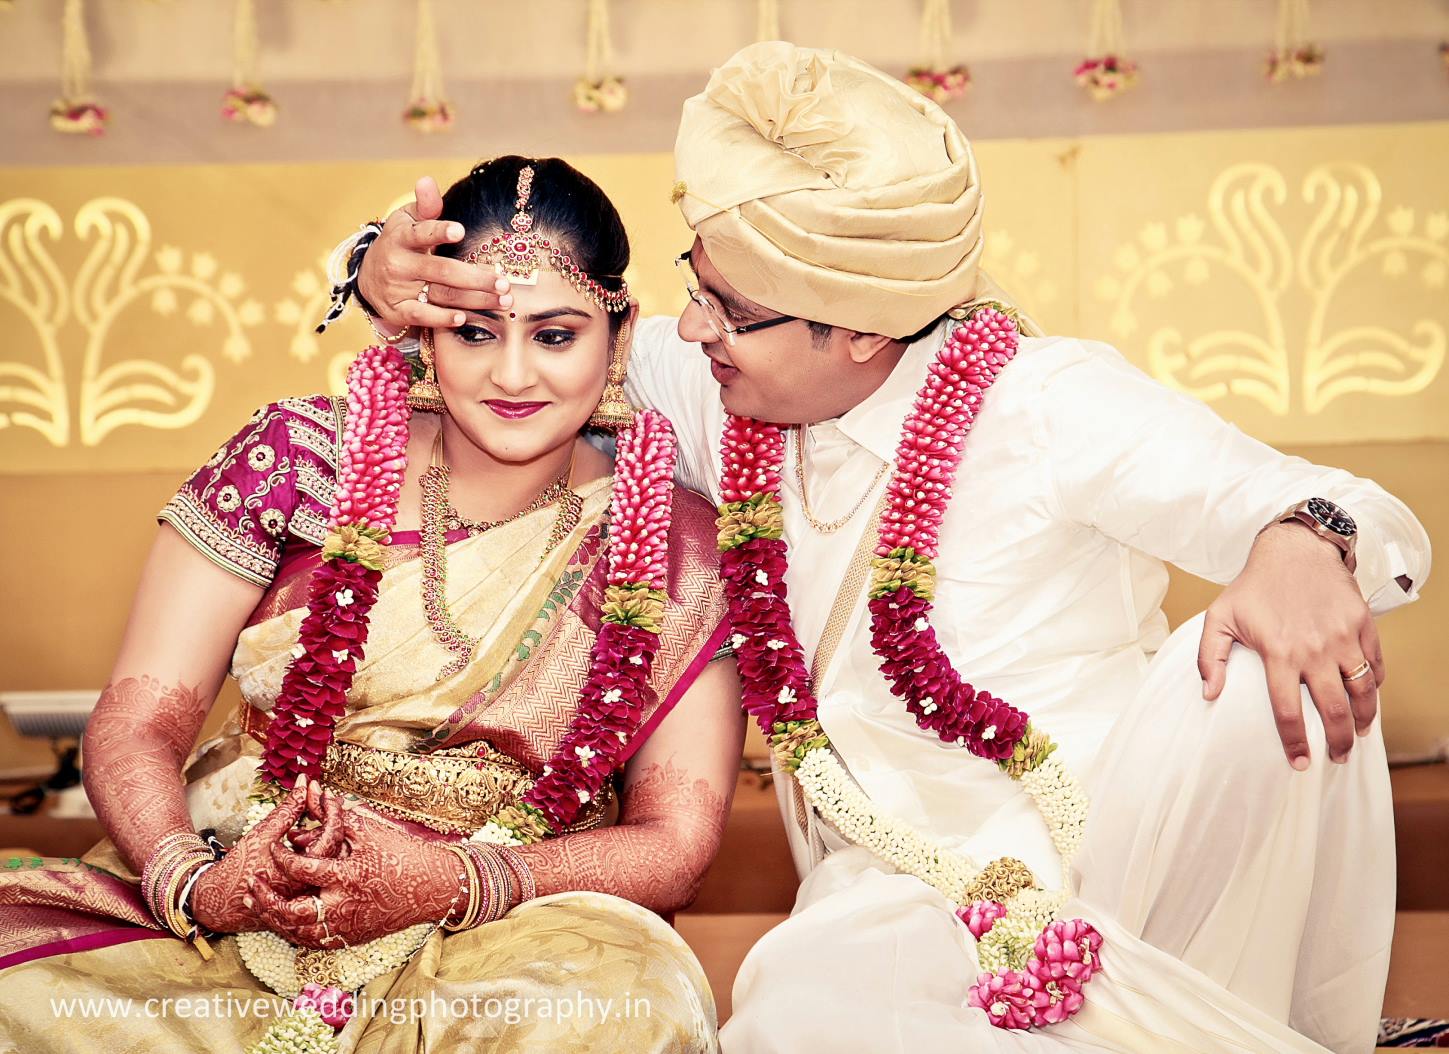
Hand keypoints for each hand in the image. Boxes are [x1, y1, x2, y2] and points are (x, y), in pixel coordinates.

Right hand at [190, 778, 342, 933]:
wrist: (221, 899)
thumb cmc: (240, 866)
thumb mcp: (264, 833)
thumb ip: (289, 808)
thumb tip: (303, 781)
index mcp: (306, 871)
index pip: (332, 833)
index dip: (328, 807)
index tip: (318, 788)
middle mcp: (314, 883)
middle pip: (335, 843)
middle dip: (328, 814)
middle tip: (319, 795)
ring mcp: (311, 888)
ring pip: (329, 853)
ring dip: (321, 828)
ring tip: (308, 811)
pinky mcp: (306, 889)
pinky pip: (319, 863)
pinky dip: (313, 842)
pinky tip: (299, 834)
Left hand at [248, 808, 461, 947]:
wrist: (433, 887)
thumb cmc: (404, 854)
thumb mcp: (370, 830)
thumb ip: (337, 816)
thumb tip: (313, 795)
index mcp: (348, 875)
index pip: (302, 867)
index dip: (282, 857)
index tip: (272, 847)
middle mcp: (345, 906)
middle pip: (292, 911)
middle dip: (267, 899)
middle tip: (253, 884)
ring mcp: (348, 926)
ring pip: (299, 931)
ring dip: (276, 919)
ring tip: (259, 903)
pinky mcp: (352, 938)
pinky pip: (315, 941)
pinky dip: (296, 931)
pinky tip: (285, 920)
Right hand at [358, 176, 512, 329]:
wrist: (368, 276)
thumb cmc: (400, 243)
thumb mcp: (407, 220)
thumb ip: (425, 205)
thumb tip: (428, 180)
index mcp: (402, 237)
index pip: (421, 233)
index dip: (439, 232)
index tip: (459, 230)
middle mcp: (399, 264)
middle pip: (442, 270)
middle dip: (475, 277)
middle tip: (503, 281)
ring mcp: (398, 289)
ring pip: (441, 295)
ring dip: (474, 300)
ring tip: (503, 299)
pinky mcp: (399, 311)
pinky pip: (422, 316)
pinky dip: (442, 319)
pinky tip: (464, 318)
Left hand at [1197, 522, 1385, 768]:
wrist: (1294, 550)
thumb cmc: (1253, 586)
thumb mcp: (1219, 616)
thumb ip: (1209, 657)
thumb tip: (1208, 694)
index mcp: (1279, 652)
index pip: (1288, 711)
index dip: (1295, 742)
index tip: (1299, 763)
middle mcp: (1315, 650)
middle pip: (1335, 710)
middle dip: (1340, 742)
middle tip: (1338, 757)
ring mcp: (1343, 638)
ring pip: (1363, 692)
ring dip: (1364, 719)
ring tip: (1358, 735)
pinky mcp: (1363, 626)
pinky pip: (1375, 666)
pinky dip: (1374, 686)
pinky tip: (1367, 699)